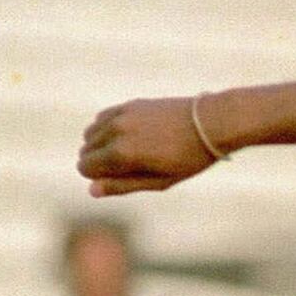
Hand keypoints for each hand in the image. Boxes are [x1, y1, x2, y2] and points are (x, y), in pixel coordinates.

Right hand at [78, 97, 217, 197]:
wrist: (209, 123)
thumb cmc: (188, 159)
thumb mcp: (159, 181)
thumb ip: (123, 186)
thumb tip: (92, 191)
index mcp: (122, 153)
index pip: (85, 167)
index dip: (99, 178)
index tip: (122, 179)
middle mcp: (115, 130)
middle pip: (85, 151)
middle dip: (99, 162)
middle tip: (132, 168)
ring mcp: (121, 114)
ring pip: (90, 133)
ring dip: (101, 145)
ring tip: (131, 154)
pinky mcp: (128, 104)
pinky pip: (102, 118)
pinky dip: (108, 129)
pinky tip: (130, 137)